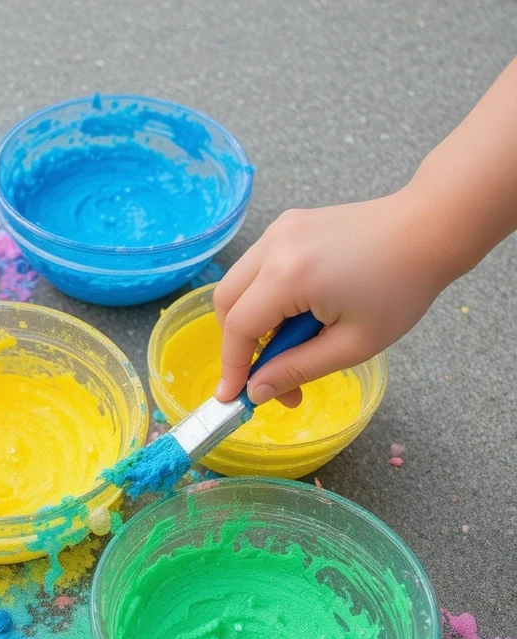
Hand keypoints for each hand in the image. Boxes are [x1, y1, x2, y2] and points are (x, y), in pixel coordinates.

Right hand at [213, 189, 445, 406]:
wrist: (429, 228)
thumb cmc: (401, 288)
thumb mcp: (353, 344)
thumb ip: (297, 370)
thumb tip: (256, 392)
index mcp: (290, 275)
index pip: (239, 327)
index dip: (232, 366)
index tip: (233, 397)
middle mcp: (275, 245)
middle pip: (225, 302)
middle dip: (236, 344)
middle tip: (265, 373)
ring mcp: (279, 229)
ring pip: (236, 283)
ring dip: (249, 320)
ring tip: (288, 343)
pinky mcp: (288, 224)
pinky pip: (256, 267)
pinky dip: (262, 297)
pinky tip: (295, 313)